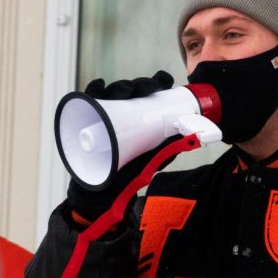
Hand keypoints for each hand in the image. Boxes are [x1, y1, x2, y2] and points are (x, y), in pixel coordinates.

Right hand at [68, 71, 176, 220]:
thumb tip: (190, 138)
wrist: (100, 197)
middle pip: (131, 90)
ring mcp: (103, 116)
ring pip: (111, 92)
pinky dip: (93, 91)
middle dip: (141, 84)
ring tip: (125, 91)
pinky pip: (88, 101)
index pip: (147, 93)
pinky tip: (99, 86)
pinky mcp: (86, 121)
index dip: (156, 83)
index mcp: (137, 119)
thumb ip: (165, 152)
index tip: (165, 80)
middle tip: (149, 90)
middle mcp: (121, 113)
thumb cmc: (125, 178)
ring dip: (120, 86)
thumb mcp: (149, 164)